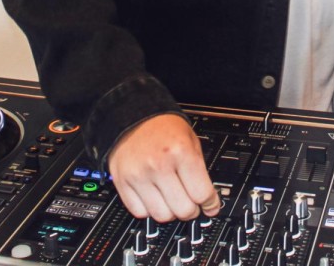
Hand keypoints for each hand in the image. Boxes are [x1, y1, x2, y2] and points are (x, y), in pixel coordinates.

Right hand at [107, 114, 221, 221]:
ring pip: (162, 216)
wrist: (133, 117)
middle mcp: (158, 165)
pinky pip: (140, 212)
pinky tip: (155, 197)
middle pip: (183, 210)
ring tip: (172, 200)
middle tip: (192, 204)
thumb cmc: (163, 127)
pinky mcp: (123, 183)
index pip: (201, 193)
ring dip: (171, 213)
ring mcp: (139, 176)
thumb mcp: (191, 140)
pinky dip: (150, 210)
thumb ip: (200, 171)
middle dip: (192, 211)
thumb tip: (208, 201)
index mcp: (180, 152)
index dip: (211, 204)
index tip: (211, 206)